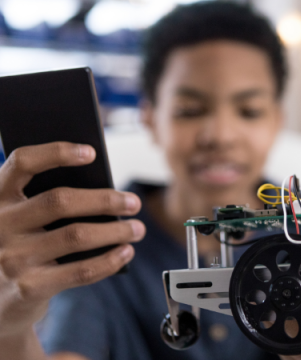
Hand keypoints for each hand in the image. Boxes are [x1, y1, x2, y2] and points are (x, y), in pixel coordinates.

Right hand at [0, 142, 145, 339]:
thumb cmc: (21, 248)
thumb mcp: (22, 221)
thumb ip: (47, 205)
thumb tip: (104, 194)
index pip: (22, 163)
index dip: (57, 153)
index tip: (91, 153)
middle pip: (59, 201)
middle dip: (104, 200)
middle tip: (133, 203)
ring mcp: (11, 259)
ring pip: (77, 236)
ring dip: (116, 230)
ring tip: (137, 229)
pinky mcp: (28, 288)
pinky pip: (81, 270)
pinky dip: (110, 260)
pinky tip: (126, 251)